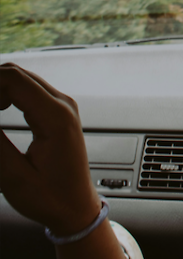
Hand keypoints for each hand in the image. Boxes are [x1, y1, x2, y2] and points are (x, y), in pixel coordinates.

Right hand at [0, 63, 100, 234]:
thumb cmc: (52, 197)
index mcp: (56, 117)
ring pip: (20, 79)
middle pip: (15, 73)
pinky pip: (28, 91)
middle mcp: (64, 106)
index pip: (12, 78)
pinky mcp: (59, 113)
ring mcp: (63, 107)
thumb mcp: (13, 175)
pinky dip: (5, 95)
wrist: (77, 207)